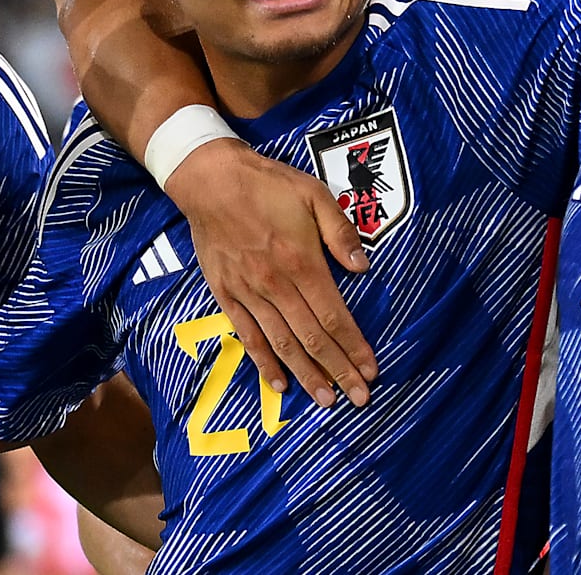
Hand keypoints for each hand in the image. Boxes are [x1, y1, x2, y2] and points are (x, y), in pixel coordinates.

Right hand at [164, 139, 377, 407]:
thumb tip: (363, 267)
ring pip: (282, 344)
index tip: (371, 371)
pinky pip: (248, 336)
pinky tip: (279, 384)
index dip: (354, 347)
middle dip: (338, 371)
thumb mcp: (314, 194)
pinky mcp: (227, 295)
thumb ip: (340, 232)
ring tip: (326, 400)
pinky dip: (264, 363)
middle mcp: (277, 285)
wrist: (210, 180)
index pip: (334, 316)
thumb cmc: (267, 184)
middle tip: (360, 399)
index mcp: (302, 263)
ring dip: (306, 374)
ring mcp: (249, 293)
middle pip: (313, 338)